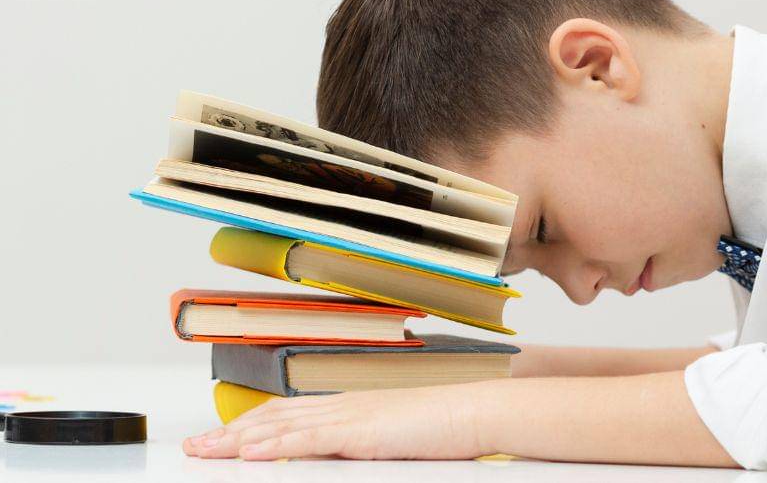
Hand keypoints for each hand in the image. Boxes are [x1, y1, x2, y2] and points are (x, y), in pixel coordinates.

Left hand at [183, 383, 486, 460]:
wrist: (474, 410)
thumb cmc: (444, 426)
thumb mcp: (393, 437)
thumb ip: (362, 445)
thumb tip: (339, 459)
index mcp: (348, 408)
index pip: (287, 416)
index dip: (249, 426)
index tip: (221, 439)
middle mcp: (341, 406)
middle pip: (273, 419)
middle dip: (229, 434)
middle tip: (194, 447)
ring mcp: (349, 416)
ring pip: (281, 427)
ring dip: (238, 439)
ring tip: (206, 450)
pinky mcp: (360, 432)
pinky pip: (309, 440)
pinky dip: (275, 445)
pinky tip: (249, 453)